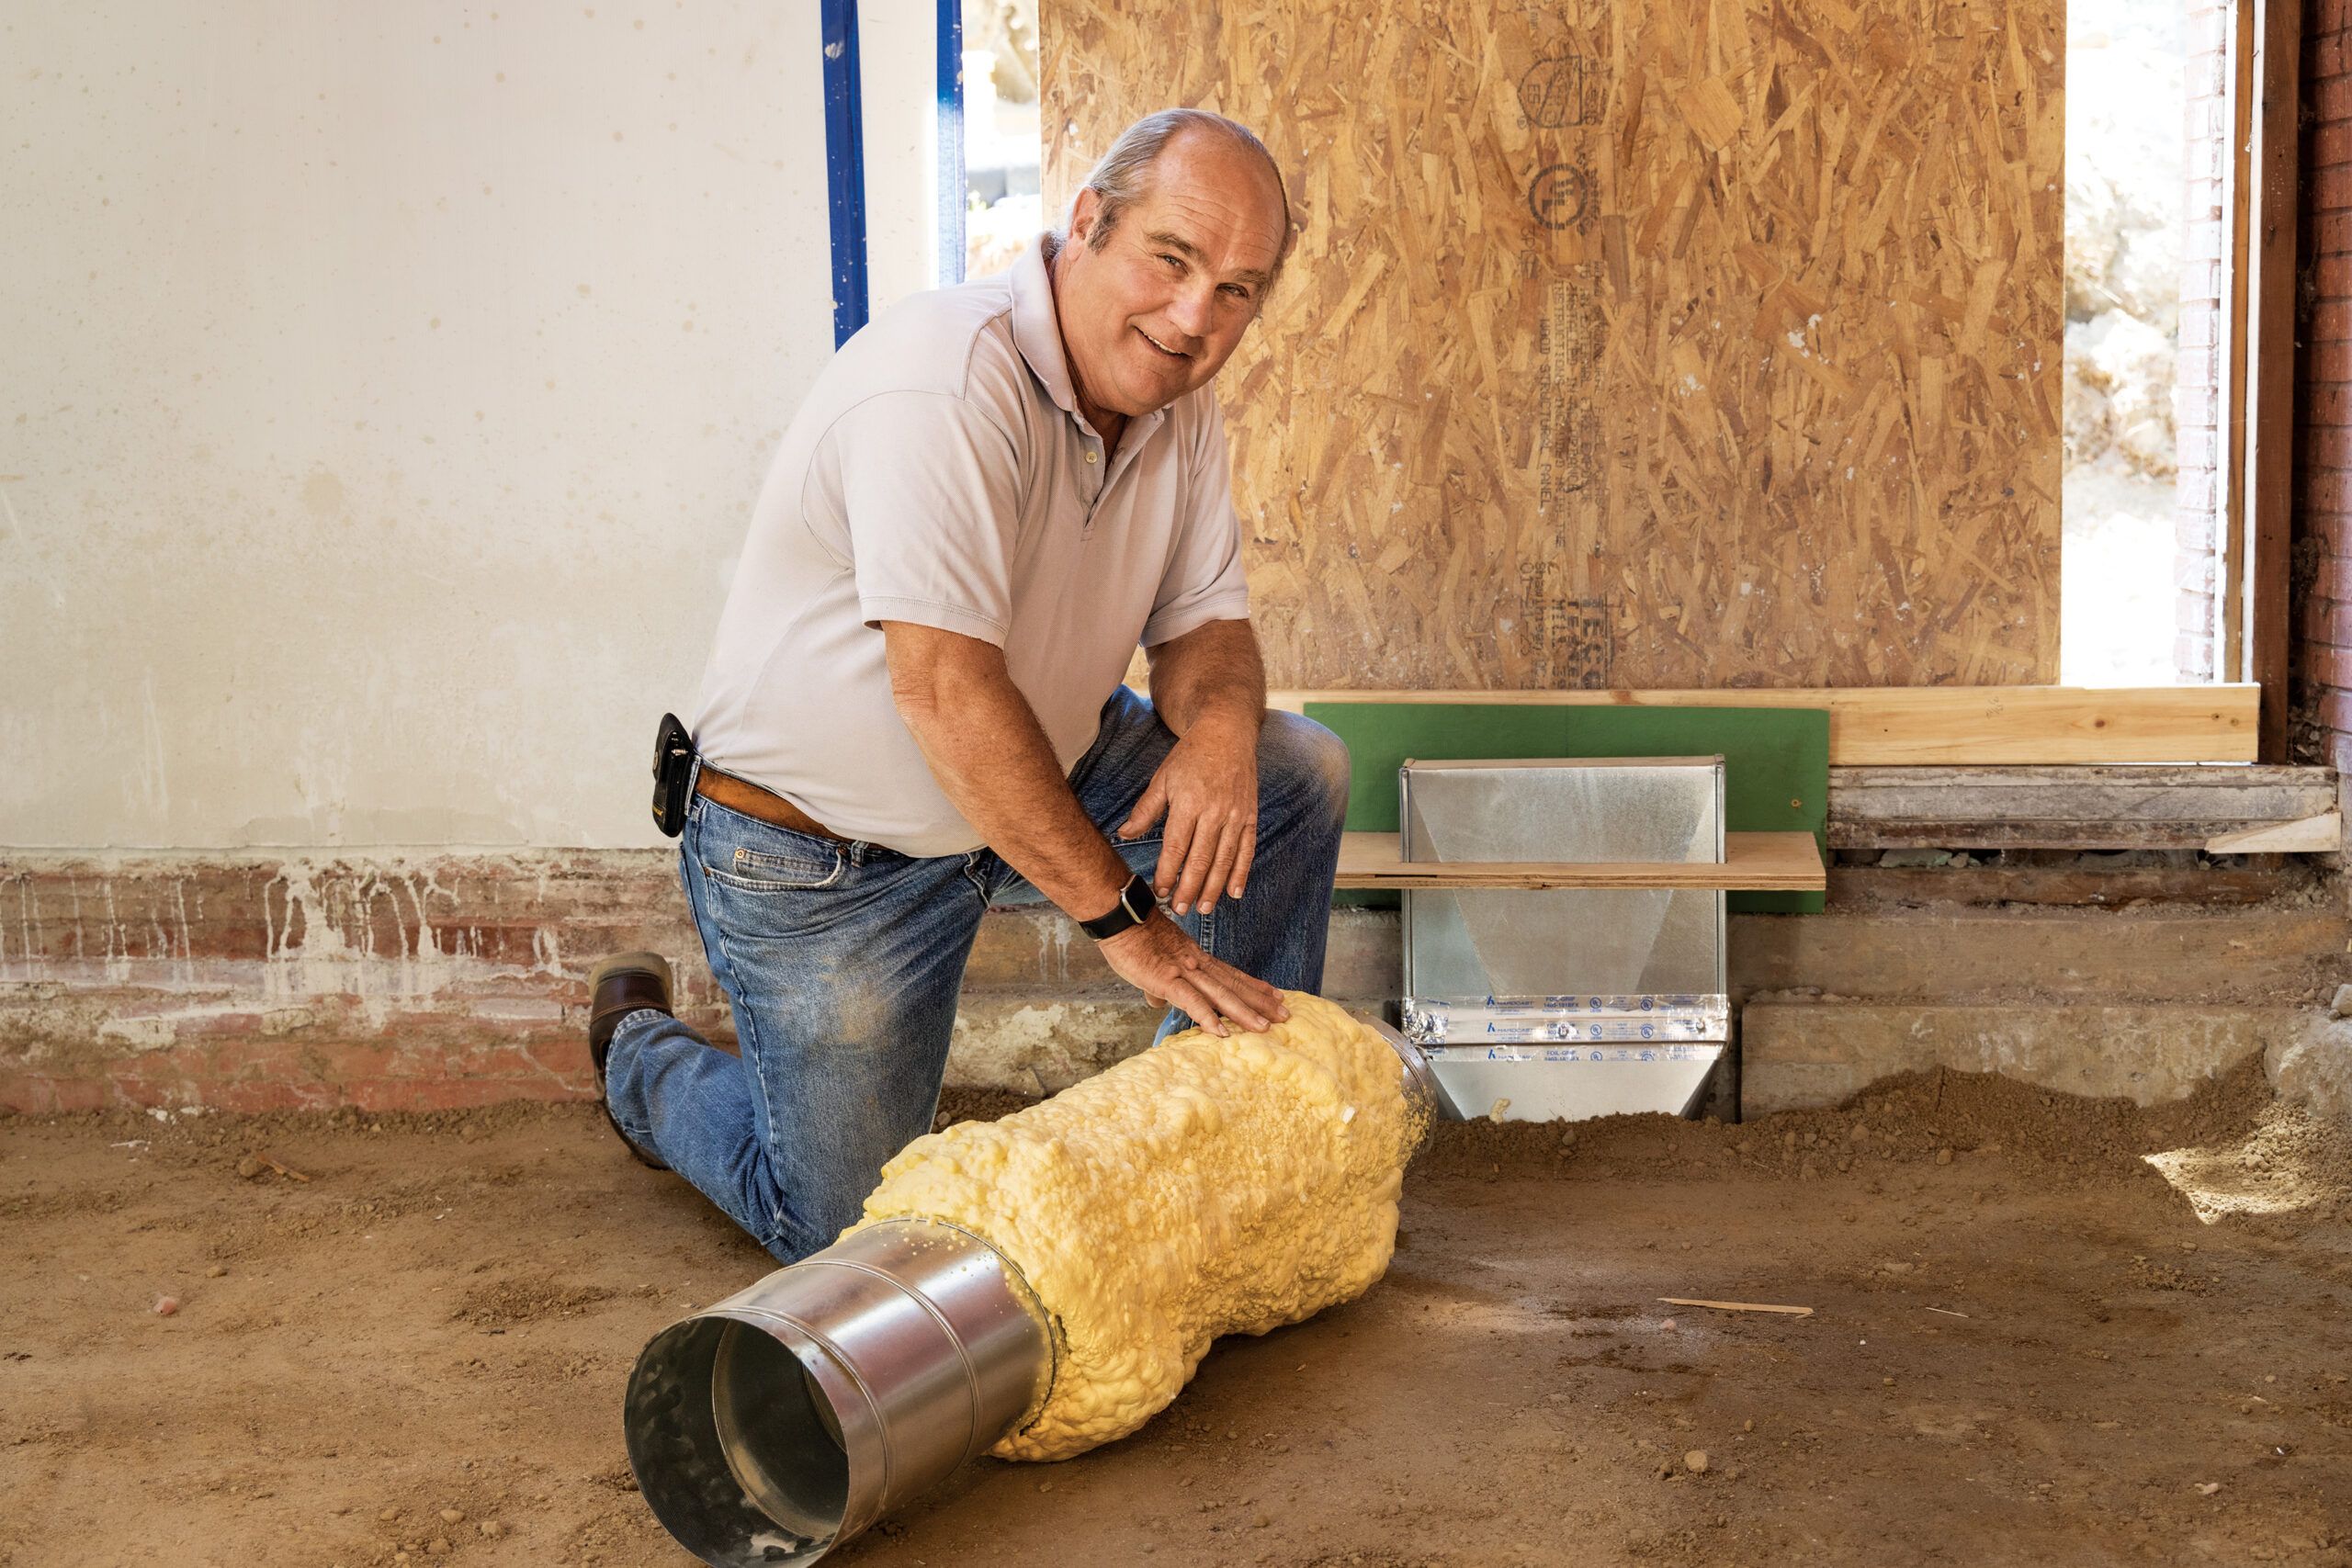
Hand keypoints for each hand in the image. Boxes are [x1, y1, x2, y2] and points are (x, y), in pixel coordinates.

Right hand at [1096, 912, 1288, 1037]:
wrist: (1119, 915)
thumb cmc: (1130, 937)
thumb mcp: (1150, 963)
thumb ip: (1159, 985)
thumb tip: (1157, 1002)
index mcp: (1194, 958)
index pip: (1230, 974)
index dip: (1253, 986)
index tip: (1274, 995)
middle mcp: (1196, 964)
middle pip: (1234, 986)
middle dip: (1260, 1002)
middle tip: (1285, 1015)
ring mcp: (1183, 971)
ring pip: (1220, 995)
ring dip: (1244, 1012)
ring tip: (1265, 1026)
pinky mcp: (1166, 979)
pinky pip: (1191, 1001)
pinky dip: (1207, 1016)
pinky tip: (1222, 1031)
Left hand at [1115, 715, 1258, 915]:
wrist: (1227, 732)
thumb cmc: (1190, 756)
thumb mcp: (1162, 779)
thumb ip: (1145, 811)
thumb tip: (1123, 835)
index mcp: (1189, 803)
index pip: (1176, 847)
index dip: (1167, 873)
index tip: (1159, 891)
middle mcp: (1214, 812)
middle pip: (1200, 859)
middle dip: (1189, 888)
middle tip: (1179, 909)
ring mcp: (1235, 815)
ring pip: (1224, 860)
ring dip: (1213, 888)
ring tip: (1203, 908)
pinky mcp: (1249, 816)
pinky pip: (1246, 850)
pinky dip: (1240, 873)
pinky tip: (1233, 893)